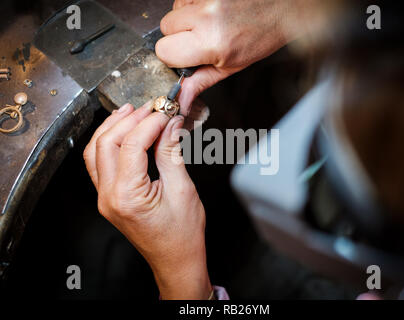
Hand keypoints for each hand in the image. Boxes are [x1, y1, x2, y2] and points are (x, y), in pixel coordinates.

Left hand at [83, 102, 211, 298]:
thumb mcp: (182, 189)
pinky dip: (109, 143)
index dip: (150, 122)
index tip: (166, 111)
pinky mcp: (108, 197)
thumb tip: (170, 123)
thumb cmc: (182, 234)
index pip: (132, 145)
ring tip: (132, 111)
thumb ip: (171, 152)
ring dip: (112, 128)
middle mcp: (109, 197)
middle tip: (152, 107)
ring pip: (96, 151)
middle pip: (107, 143)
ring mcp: (105, 198)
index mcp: (127, 196)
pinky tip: (122, 132)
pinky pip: (99, 163)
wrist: (176, 260)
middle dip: (129, 120)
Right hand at [156, 0, 303, 111]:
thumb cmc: (263, 35)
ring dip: (188, 15)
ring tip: (213, 20)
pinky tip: (214, 8)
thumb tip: (182, 99)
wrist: (284, 5)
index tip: (185, 55)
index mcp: (213, 42)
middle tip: (202, 37)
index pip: (164, 50)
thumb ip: (201, 81)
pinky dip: (196, 2)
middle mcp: (208, 15)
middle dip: (179, 34)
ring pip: (174, 9)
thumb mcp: (232, 66)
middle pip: (165, 27)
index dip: (173, 55)